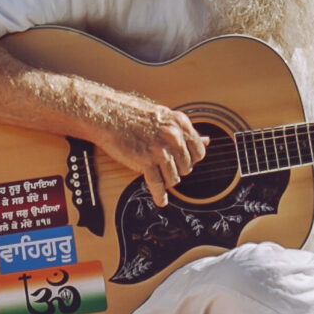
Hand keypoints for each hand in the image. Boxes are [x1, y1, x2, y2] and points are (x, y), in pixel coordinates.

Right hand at [87, 86, 206, 202]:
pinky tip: (161, 200)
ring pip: (175, 178)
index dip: (190, 159)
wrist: (107, 115)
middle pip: (187, 166)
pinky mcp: (145, 161)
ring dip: (168, 180)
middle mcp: (173, 137)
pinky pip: (158, 184)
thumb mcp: (164, 116)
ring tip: (160, 178)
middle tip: (167, 168)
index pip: (198, 150)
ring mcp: (160, 150)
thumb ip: (184, 130)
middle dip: (178, 170)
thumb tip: (206, 140)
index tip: (183, 161)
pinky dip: (160, 195)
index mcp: (179, 124)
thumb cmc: (131, 113)